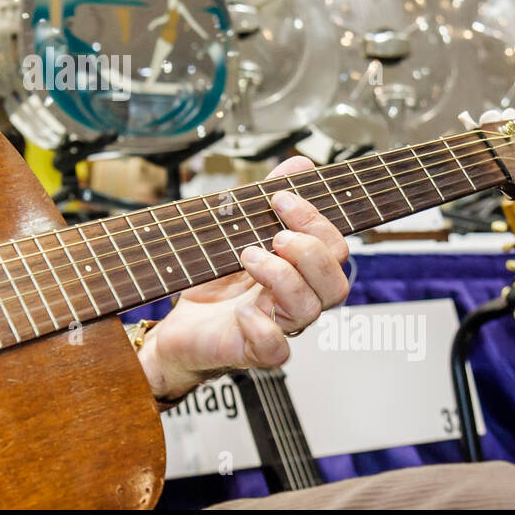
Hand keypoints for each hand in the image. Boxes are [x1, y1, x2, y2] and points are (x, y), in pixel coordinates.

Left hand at [137, 156, 349, 400]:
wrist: (179, 327)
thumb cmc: (213, 283)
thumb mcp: (235, 232)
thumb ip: (267, 199)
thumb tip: (299, 163)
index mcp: (301, 272)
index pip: (335, 249)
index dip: (317, 222)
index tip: (281, 198)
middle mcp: (297, 300)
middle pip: (335, 283)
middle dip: (308, 251)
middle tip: (274, 235)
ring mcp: (279, 327)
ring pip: (310, 310)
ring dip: (281, 277)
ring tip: (248, 258)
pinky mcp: (254, 351)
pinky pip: (276, 349)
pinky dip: (262, 327)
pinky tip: (243, 311)